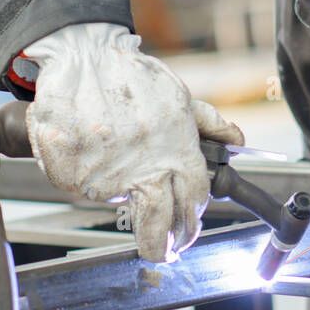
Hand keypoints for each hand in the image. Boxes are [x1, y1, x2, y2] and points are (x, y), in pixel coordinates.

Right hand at [21, 23, 243, 261]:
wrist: (83, 59)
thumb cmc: (133, 78)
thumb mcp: (179, 97)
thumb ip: (209, 124)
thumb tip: (236, 140)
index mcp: (176, 151)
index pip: (193, 200)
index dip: (191, 221)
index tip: (187, 230)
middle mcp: (143, 168)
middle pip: (158, 223)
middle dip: (162, 244)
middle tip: (163, 250)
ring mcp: (106, 175)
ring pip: (117, 201)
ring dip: (120, 191)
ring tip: (116, 157)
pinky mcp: (73, 175)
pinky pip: (84, 187)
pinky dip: (88, 175)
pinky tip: (92, 149)